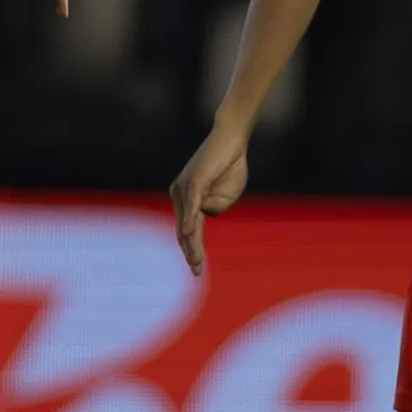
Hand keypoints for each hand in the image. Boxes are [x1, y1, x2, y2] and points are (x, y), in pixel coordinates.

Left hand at [169, 125, 251, 276]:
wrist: (232, 140)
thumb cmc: (230, 166)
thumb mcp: (226, 196)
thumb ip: (216, 209)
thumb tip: (205, 216)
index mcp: (185, 199)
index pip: (185, 231)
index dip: (190, 249)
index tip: (197, 268)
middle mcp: (179, 194)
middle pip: (183, 230)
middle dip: (190, 252)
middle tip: (196, 272)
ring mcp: (185, 187)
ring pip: (187, 221)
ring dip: (191, 243)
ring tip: (195, 261)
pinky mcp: (194, 180)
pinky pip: (192, 203)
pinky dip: (190, 220)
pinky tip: (190, 234)